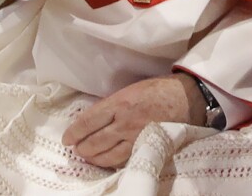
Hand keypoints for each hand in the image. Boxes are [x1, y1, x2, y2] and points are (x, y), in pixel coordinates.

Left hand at [62, 73, 205, 168]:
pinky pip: (123, 159)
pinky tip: (105, 161)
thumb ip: (113, 104)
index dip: (74, 132)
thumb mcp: (131, 89)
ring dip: (93, 157)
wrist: (186, 98)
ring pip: (107, 154)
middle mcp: (125, 121)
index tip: (66, 138)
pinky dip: (110, 162)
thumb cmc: (158, 90)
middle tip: (76, 148)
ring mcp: (135, 137)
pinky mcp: (145, 147)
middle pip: (95, 141)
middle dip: (81, 147)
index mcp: (120, 102)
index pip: (89, 121)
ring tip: (87, 156)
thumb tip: (94, 118)